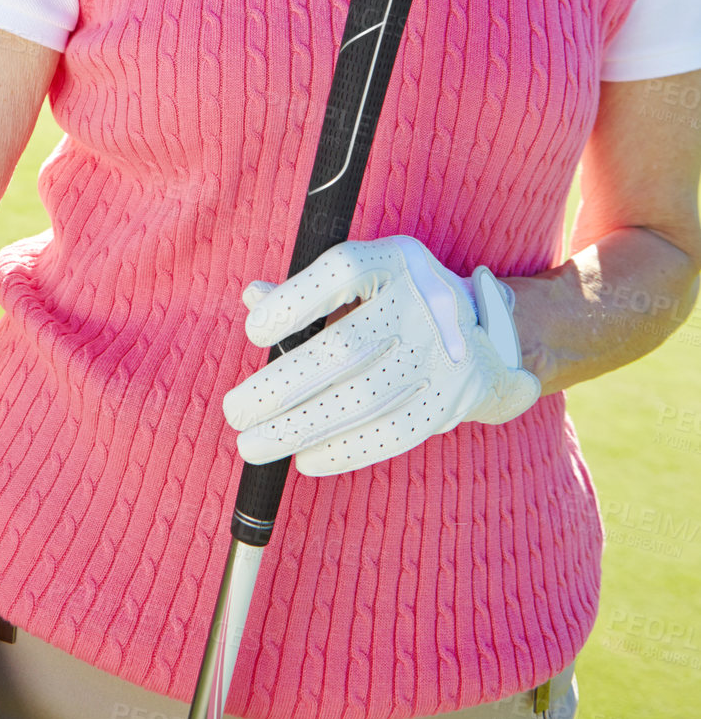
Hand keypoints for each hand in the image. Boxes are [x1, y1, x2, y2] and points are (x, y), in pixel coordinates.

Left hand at [223, 235, 540, 476]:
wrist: (483, 339)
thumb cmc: (395, 304)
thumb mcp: (360, 282)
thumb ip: (305, 291)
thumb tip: (252, 297)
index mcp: (395, 259)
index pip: (342, 272)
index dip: (295, 301)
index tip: (253, 332)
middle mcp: (426, 300)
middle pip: (345, 347)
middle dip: (282, 386)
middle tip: (235, 411)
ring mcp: (444, 354)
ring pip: (363, 399)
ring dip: (302, 427)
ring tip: (255, 444)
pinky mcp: (453, 400)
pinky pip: (393, 433)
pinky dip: (346, 450)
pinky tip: (306, 458)